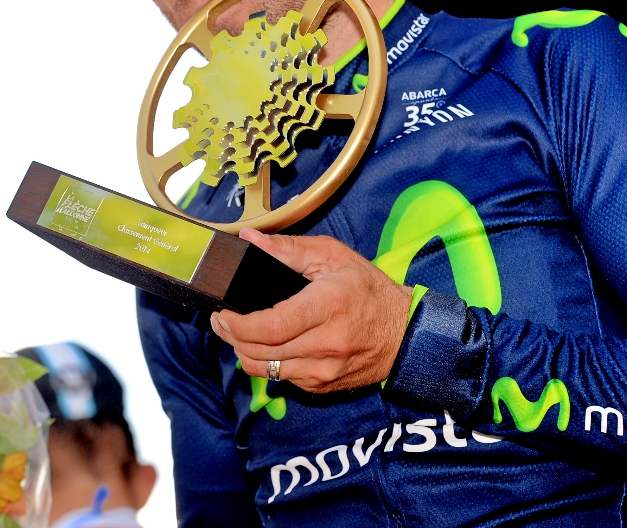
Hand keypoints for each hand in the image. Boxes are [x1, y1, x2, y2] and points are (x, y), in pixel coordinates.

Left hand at [209, 228, 412, 392]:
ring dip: (243, 352)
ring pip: (265, 370)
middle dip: (231, 336)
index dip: (237, 324)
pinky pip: (281, 378)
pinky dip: (266, 362)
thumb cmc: (369, 291)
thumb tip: (250, 240)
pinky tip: (265, 345)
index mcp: (327, 307)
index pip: (270, 327)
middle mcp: (325, 345)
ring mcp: (323, 370)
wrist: (405, 334)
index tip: (223, 312)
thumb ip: (288, 249)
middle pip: (260, 351)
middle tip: (222, 319)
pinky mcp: (321, 386)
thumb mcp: (334, 257)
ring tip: (237, 332)